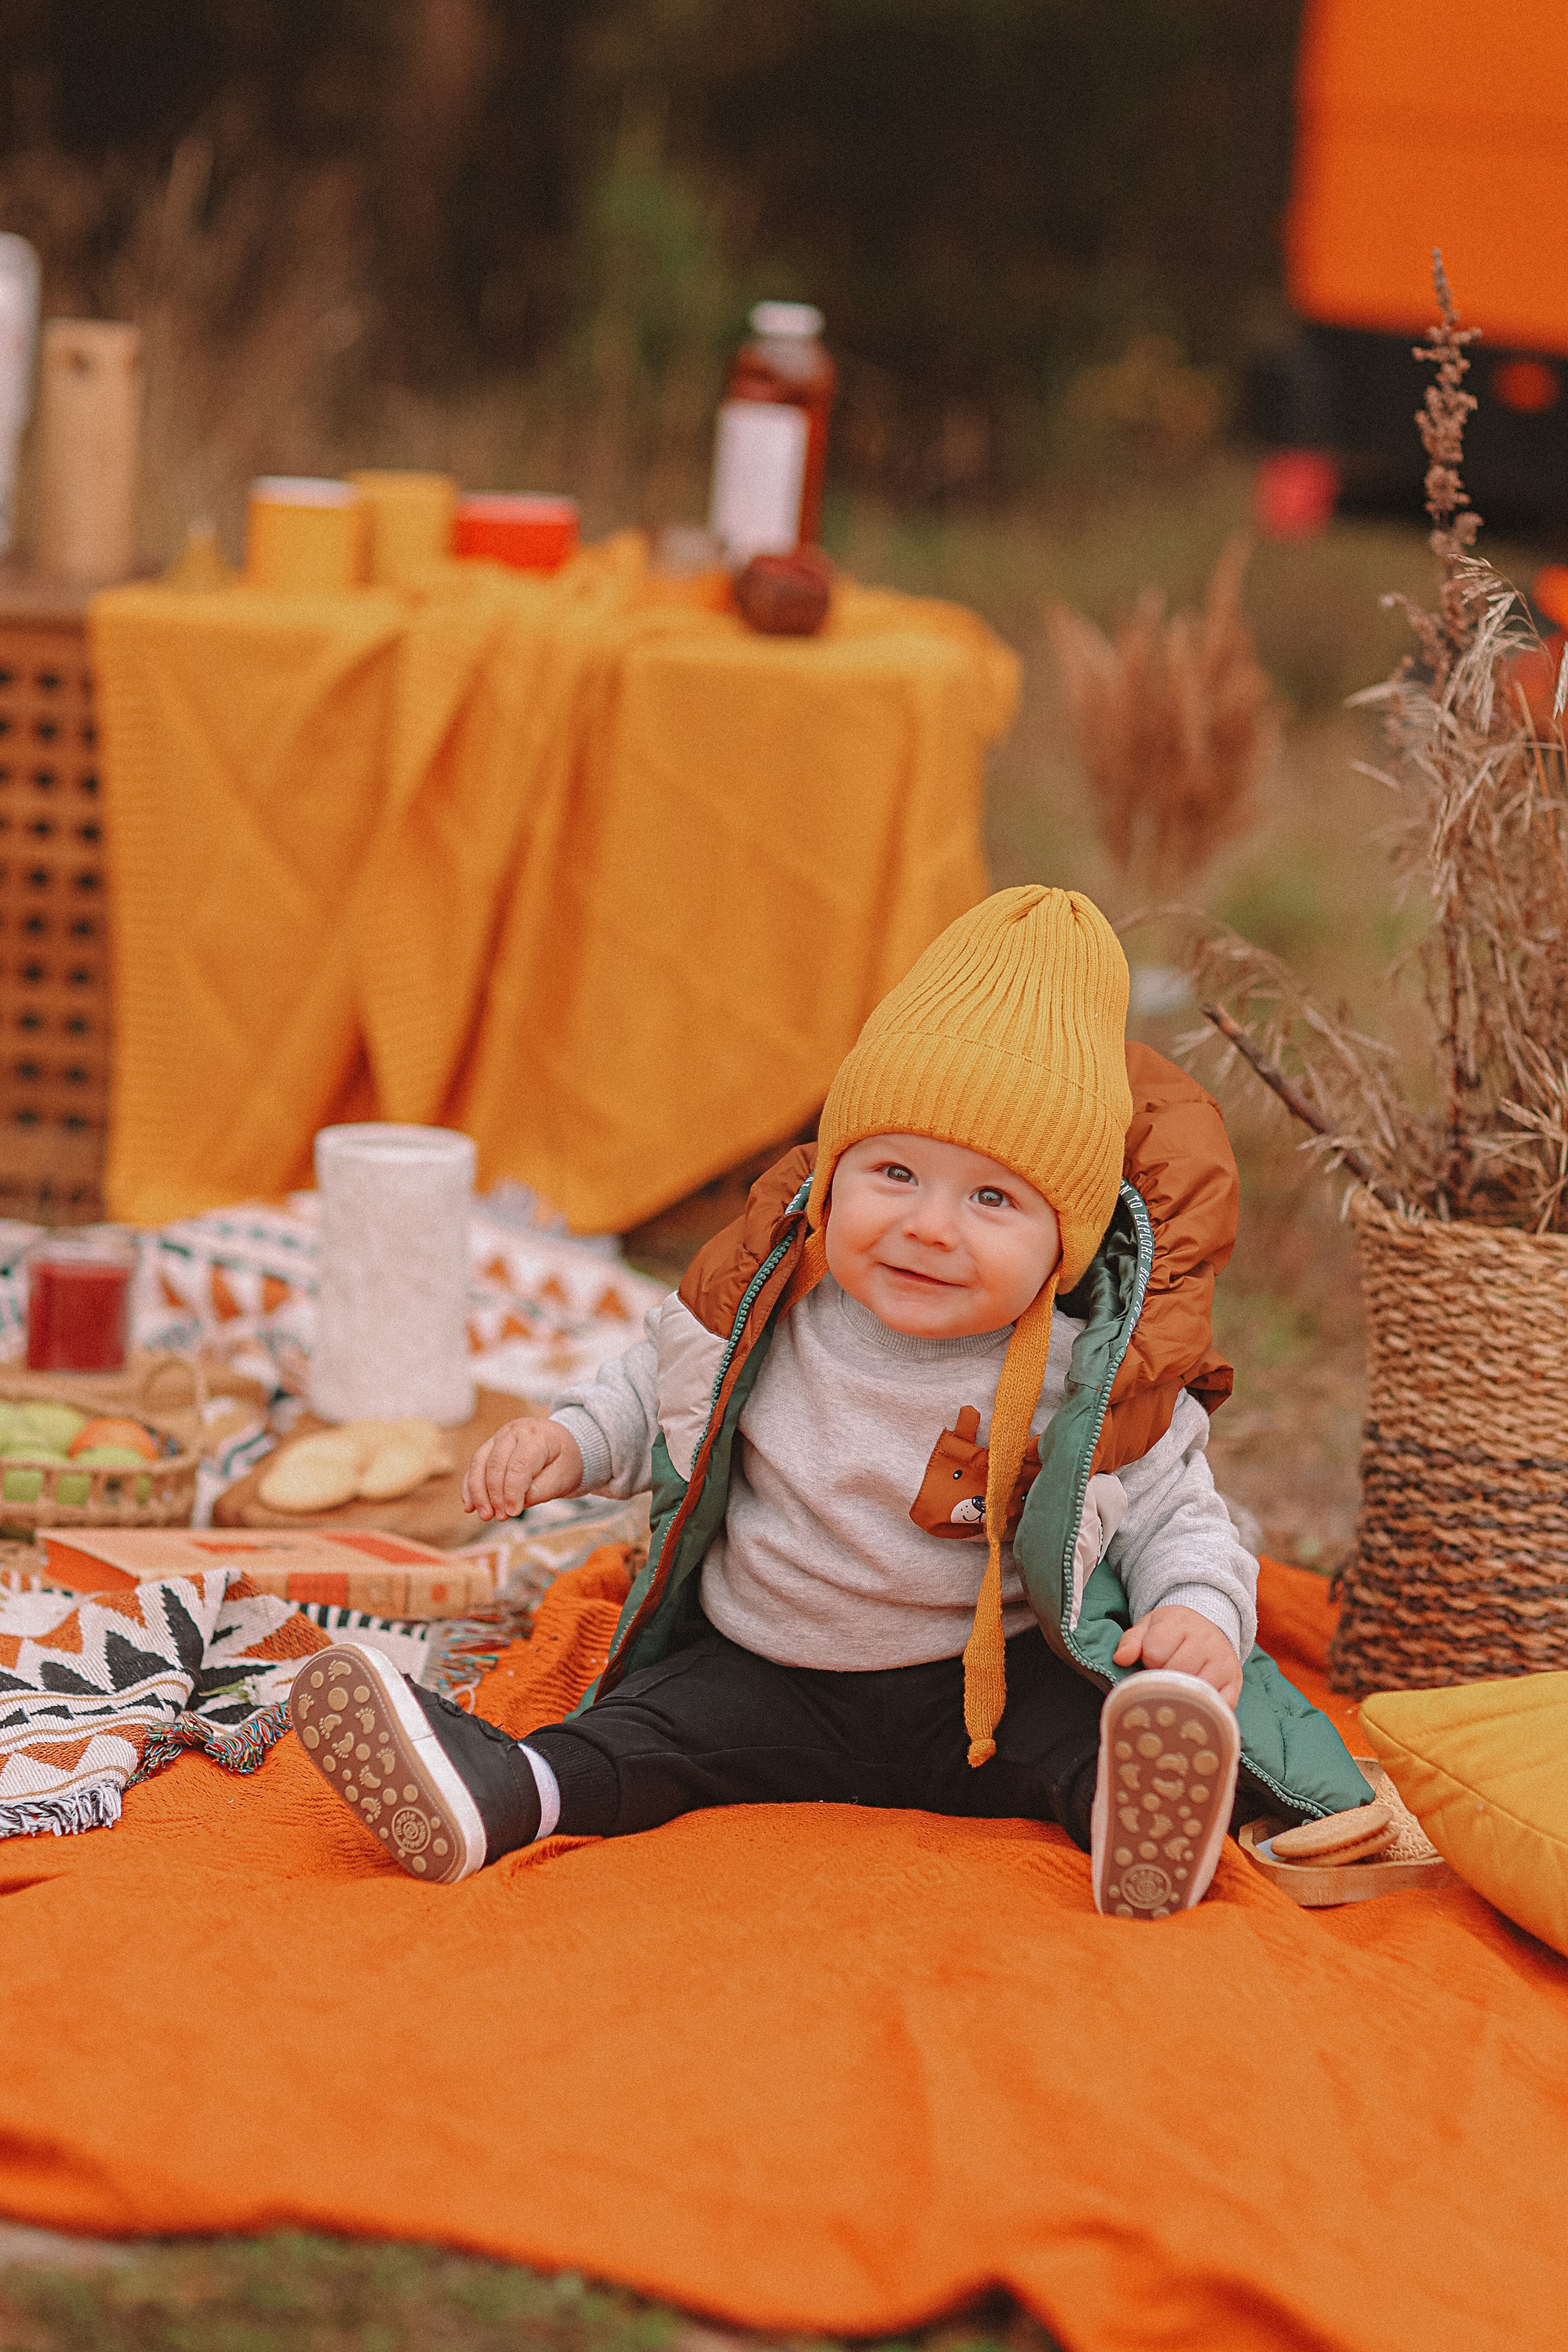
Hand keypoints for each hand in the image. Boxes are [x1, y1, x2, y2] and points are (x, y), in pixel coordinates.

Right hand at [461, 1418, 583, 1520]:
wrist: (567, 1444)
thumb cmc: (566, 1461)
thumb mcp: (562, 1477)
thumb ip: (540, 1491)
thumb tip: (515, 1505)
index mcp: (537, 1436)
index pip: (519, 1466)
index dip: (513, 1492)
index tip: (513, 1513)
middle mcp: (515, 1431)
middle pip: (495, 1464)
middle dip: (494, 1494)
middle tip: (499, 1517)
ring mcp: (500, 1436)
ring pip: (479, 1463)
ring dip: (478, 1492)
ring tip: (484, 1515)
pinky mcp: (491, 1445)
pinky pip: (475, 1465)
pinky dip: (470, 1486)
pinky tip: (470, 1505)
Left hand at [1113, 1604, 1242, 1707]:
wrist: (1208, 1627)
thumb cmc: (1171, 1632)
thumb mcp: (1148, 1627)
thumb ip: (1131, 1641)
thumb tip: (1120, 1659)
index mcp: (1180, 1621)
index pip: (1155, 1652)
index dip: (1147, 1662)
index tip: (1151, 1661)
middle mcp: (1207, 1639)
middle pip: (1175, 1672)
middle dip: (1163, 1680)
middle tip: (1163, 1677)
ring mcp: (1223, 1661)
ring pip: (1195, 1690)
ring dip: (1181, 1696)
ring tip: (1177, 1688)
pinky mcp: (1235, 1682)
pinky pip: (1219, 1705)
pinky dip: (1203, 1710)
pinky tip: (1193, 1704)